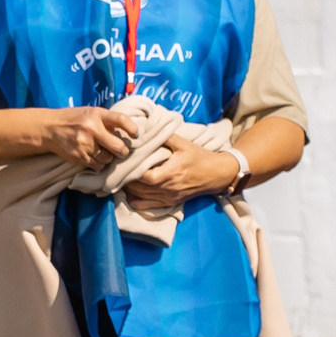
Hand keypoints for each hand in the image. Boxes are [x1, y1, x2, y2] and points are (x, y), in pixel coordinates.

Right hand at [34, 106, 136, 169]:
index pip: (121, 120)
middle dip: (124, 150)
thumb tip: (127, 134)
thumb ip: (108, 121)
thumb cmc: (75, 119)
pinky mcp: (78, 157)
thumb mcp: (91, 113)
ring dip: (110, 157)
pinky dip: (100, 164)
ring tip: (105, 152)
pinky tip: (96, 157)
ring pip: (108, 158)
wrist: (50, 128)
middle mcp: (91, 129)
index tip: (135, 135)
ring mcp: (84, 144)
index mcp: (96, 114)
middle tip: (123, 150)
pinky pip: (98, 166)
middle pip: (118, 146)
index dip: (132, 128)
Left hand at [120, 136, 241, 208]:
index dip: (131, 172)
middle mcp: (169, 187)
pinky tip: (130, 197)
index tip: (123, 163)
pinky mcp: (172, 202)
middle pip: (140, 188)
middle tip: (117, 172)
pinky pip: (150, 207)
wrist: (217, 173)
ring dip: (130, 191)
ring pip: (142, 198)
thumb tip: (148, 129)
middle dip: (127, 181)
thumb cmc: (200, 157)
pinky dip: (138, 204)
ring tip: (121, 181)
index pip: (144, 176)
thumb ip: (166, 137)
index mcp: (171, 172)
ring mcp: (170, 197)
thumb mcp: (184, 144)